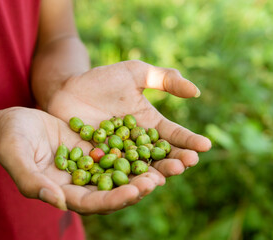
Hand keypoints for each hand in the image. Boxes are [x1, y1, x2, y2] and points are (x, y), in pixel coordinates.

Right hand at [0, 107, 163, 214]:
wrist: (19, 122)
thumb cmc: (12, 140)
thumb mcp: (17, 158)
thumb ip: (32, 181)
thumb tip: (57, 202)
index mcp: (65, 192)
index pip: (93, 203)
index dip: (113, 200)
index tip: (133, 192)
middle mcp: (83, 183)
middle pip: (113, 191)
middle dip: (136, 187)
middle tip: (157, 180)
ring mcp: (92, 165)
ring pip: (122, 172)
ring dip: (143, 170)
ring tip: (164, 165)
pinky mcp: (97, 148)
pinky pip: (120, 150)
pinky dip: (136, 149)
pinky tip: (153, 142)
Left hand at [47, 60, 211, 177]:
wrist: (68, 88)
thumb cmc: (102, 79)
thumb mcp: (135, 72)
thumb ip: (165, 78)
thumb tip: (196, 91)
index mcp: (150, 124)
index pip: (174, 134)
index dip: (189, 140)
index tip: (205, 145)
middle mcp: (138, 143)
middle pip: (160, 155)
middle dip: (175, 160)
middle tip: (187, 163)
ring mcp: (120, 155)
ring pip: (140, 168)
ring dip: (153, 174)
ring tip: (164, 177)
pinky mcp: (100, 163)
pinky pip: (113, 172)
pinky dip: (124, 179)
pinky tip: (133, 184)